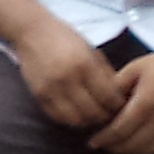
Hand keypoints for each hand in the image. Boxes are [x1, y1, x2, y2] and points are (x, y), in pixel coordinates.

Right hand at [7, 18, 129, 134]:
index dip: (118, 105)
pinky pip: (58, 117)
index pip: (108, 97)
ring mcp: (51, 89)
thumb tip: (121, 95)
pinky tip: (76, 112)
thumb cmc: (65, 39)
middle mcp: (67, 79)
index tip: (122, 105)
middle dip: (106, 116)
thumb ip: (106, 73)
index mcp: (84, 65)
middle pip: (94, 112)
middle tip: (110, 114)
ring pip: (76, 120)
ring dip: (88, 121)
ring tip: (93, 115)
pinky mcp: (38, 95)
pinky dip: (70, 119)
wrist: (31, 32)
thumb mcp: (91, 51)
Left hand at [98, 47, 153, 153]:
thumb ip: (115, 87)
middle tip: (102, 144)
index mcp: (146, 102)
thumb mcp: (134, 68)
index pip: (120, 130)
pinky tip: (139, 144)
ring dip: (131, 151)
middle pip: (133, 145)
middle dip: (114, 147)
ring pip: (148, 152)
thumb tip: (99, 106)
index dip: (104, 139)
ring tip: (118, 145)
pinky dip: (149, 152)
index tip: (92, 142)